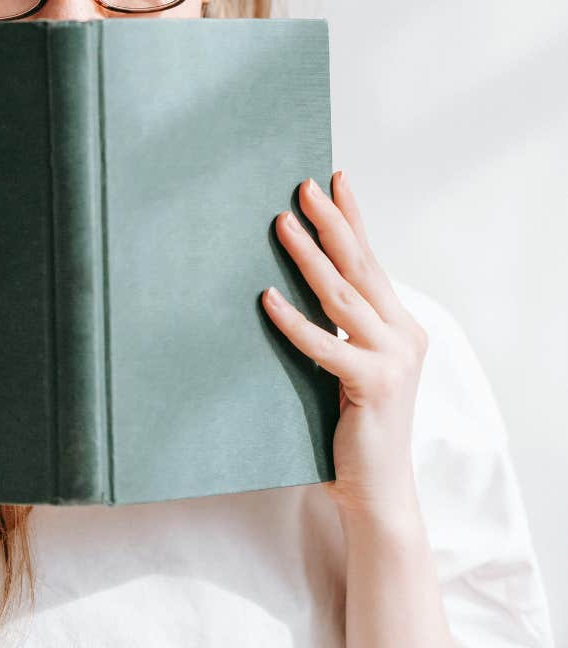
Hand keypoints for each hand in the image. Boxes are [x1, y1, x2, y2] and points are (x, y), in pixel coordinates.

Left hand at [261, 170, 428, 521]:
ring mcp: (393, 360)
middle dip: (332, 221)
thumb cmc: (355, 425)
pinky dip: (294, 319)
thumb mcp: (352, 363)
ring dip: (309, 256)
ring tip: (280, 223)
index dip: (354, 216)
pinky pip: (325, 345)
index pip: (372, 259)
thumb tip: (293, 280)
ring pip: (343, 295)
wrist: (377, 490)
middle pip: (361, 265)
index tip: (334, 179)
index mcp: (400, 325)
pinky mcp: (373, 386)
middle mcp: (404, 334)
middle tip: (303, 187)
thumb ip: (340, 325)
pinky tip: (266, 297)